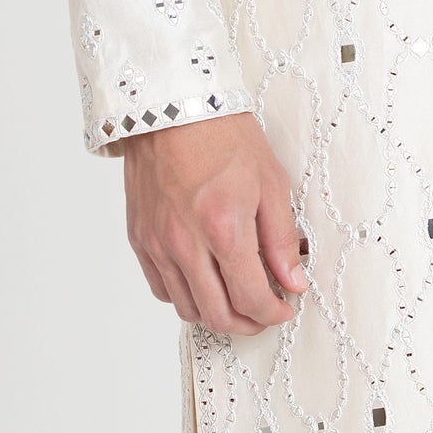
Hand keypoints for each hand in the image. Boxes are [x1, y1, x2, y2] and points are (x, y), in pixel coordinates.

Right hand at [121, 115, 307, 334]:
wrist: (173, 107)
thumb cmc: (224, 137)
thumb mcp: (270, 183)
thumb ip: (282, 240)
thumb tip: (293, 283)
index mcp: (224, 228)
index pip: (251, 298)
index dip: (273, 314)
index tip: (284, 308)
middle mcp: (185, 243)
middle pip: (217, 315)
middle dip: (248, 324)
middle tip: (264, 314)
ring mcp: (157, 243)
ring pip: (187, 308)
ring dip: (216, 315)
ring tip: (236, 300)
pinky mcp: (139, 238)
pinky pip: (162, 288)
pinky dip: (185, 296)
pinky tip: (204, 281)